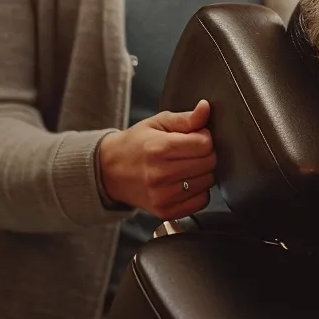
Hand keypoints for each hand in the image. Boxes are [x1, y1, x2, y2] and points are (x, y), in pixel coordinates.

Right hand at [96, 100, 216, 219]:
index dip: (205, 138)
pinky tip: (184, 182)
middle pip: (209, 163)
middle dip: (206, 154)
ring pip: (208, 182)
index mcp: (159, 148)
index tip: (195, 137)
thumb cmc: (135, 144)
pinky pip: (201, 201)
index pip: (205, 144)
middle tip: (190, 152)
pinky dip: (199, 191)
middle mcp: (160, 174)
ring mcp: (163, 196)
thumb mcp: (157, 123)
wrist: (110, 170)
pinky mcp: (165, 211)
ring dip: (203, 173)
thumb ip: (185, 117)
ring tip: (185, 166)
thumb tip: (205, 108)